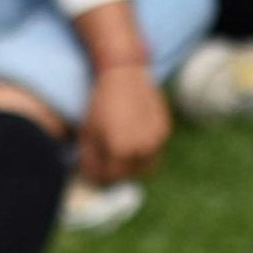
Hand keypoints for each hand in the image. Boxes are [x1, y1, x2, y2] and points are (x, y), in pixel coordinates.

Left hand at [78, 58, 170, 184]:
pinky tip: (133, 135)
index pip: (111, 176)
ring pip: (148, 164)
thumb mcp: (88, 132)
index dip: (101, 176)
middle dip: (120, 172)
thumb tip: (93, 178)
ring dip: (135, 163)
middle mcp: (142, 148)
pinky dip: (145, 148)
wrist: (123, 74)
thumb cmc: (100, 103)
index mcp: (120, 150)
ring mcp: (156, 139)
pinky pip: (156, 148)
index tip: (95, 171)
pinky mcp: (164, 128)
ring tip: (122, 151)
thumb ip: (89, 159)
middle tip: (109, 164)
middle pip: (132, 174)